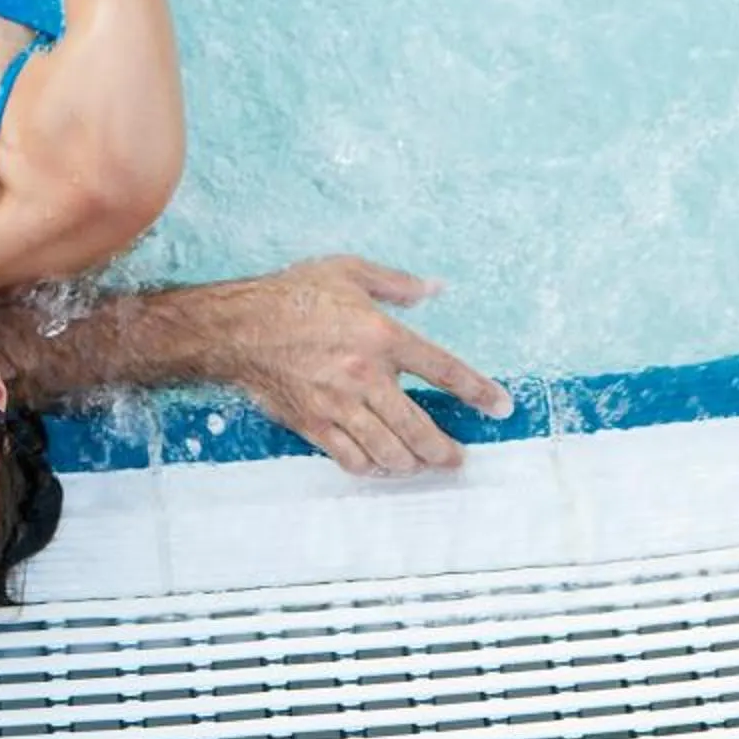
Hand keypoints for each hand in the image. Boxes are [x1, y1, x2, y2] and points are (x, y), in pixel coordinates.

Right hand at [191, 256, 514, 477]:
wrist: (238, 326)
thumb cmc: (293, 294)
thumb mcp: (348, 271)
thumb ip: (396, 283)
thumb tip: (434, 288)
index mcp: (381, 335)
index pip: (443, 370)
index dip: (478, 391)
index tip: (501, 406)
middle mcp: (365, 376)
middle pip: (420, 428)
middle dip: (445, 450)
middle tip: (457, 457)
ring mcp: (339, 405)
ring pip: (390, 450)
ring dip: (413, 463)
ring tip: (423, 463)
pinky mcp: (315, 424)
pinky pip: (352, 458)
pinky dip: (372, 467)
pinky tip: (381, 464)